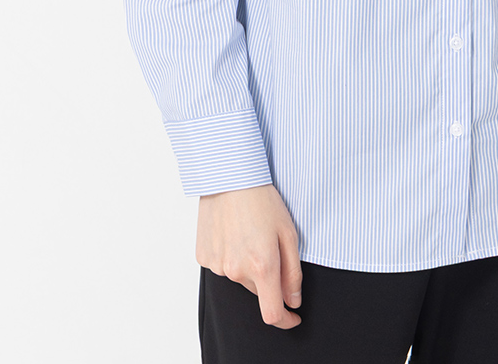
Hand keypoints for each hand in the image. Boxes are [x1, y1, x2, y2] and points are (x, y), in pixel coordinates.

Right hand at [196, 183, 302, 327]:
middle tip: (270, 244)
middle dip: (267, 276)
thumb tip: (294, 300)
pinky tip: (233, 232)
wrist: (229, 176)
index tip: (293, 316)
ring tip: (250, 232)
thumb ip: (293, 272)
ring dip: (248, 265)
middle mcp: (236, 271)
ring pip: (239, 277)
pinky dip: (231, 256)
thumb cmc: (263, 200)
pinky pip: (222, 265)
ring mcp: (217, 265)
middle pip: (257, 290)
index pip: (272, 313)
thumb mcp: (289, 232)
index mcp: (262, 266)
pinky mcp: (203, 256)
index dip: (285, 320)